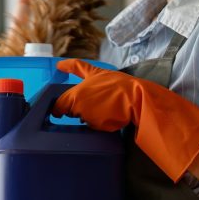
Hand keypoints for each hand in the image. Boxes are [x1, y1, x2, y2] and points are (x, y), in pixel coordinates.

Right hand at [50, 59, 198, 181]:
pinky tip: (94, 133)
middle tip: (65, 109)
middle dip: (75, 97)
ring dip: (86, 112)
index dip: (67, 66)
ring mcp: (116, 96)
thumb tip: (57, 110)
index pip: (76, 67)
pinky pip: (106, 120)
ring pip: (94, 104)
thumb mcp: (78, 99)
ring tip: (78, 124)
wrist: (141, 106)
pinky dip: (99, 125)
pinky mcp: (125, 111)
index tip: (58, 66)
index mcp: (94, 74)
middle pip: (84, 88)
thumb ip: (64, 104)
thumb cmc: (108, 98)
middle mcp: (105, 82)